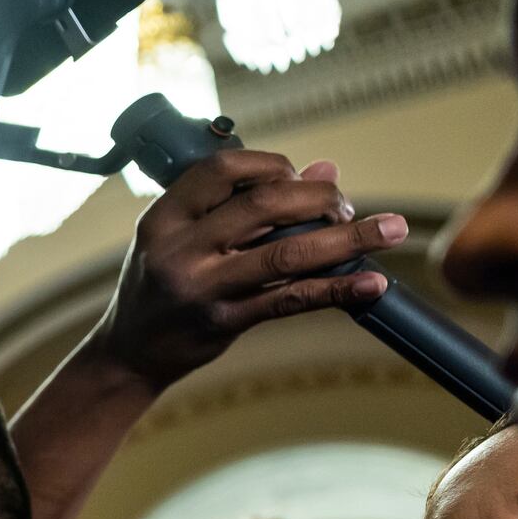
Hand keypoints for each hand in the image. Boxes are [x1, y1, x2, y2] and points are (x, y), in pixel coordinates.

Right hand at [89, 151, 403, 394]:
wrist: (127, 354)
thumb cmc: (159, 287)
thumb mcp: (185, 237)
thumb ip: (245, 204)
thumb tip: (325, 170)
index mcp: (164, 217)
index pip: (224, 169)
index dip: (272, 164)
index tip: (299, 179)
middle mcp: (178, 249)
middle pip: (265, 204)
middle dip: (321, 199)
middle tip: (346, 209)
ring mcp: (200, 288)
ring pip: (287, 253)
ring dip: (348, 240)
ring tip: (390, 231)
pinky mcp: (223, 322)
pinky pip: (291, 300)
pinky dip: (338, 289)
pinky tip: (370, 283)